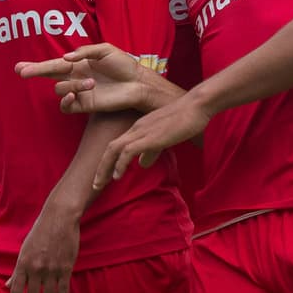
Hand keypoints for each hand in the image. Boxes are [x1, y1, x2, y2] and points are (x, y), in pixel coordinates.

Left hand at [6, 202, 79, 292]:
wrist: (59, 218)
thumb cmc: (40, 233)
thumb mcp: (24, 250)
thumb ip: (17, 270)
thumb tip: (8, 286)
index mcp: (22, 263)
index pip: (15, 291)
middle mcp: (36, 269)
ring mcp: (51, 270)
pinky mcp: (65, 268)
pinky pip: (63, 291)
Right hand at [15, 43, 151, 113]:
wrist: (138, 83)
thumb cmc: (124, 65)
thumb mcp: (105, 50)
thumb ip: (85, 52)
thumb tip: (66, 58)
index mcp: (78, 63)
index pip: (53, 64)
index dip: (36, 65)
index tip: (19, 67)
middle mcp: (75, 77)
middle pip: (48, 75)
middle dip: (35, 72)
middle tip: (24, 72)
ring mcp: (79, 92)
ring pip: (60, 89)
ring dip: (72, 84)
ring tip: (91, 82)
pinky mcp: (85, 105)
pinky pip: (66, 106)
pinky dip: (66, 100)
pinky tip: (76, 93)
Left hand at [93, 93, 210, 187]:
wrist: (197, 106)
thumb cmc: (185, 120)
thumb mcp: (164, 139)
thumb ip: (152, 151)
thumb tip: (141, 164)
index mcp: (138, 128)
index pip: (116, 146)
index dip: (107, 163)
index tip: (104, 178)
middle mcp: (135, 129)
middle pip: (109, 148)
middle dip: (100, 168)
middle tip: (95, 185)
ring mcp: (142, 131)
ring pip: (114, 150)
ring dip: (105, 169)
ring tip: (100, 184)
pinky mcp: (150, 137)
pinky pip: (128, 151)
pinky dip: (120, 164)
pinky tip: (118, 176)